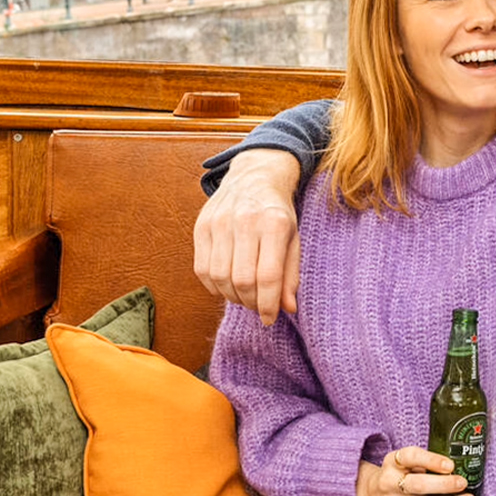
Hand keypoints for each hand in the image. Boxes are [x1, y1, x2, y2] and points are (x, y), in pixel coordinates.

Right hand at [193, 148, 301, 324]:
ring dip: (232, 297)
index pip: (268, 276)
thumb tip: (288, 308)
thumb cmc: (278, 213)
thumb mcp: (294, 238)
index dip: (267, 305)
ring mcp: (219, 222)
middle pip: (241, 280)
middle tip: (258, 307)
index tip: (269, 319)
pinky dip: (214, 286)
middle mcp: (244, 222)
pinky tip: (226, 285)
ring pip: (219, 277)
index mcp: (274, 224)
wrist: (254, 176)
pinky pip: (202, 269)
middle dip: (250, 303)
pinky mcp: (201, 226)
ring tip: (244, 296)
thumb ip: (291, 274)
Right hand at [355, 447, 474, 495]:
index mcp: (393, 462)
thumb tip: (456, 468)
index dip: (431, 460)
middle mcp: (389, 483)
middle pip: (417, 485)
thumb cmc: (396, 475)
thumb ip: (424, 462)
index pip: (411, 456)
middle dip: (444, 485)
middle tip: (463, 483)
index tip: (450, 465)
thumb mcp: (403, 461)